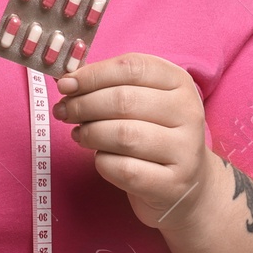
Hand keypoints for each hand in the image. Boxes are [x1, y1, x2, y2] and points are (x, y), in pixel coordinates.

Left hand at [53, 53, 220, 231]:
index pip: (132, 67)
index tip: (66, 85)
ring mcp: (185, 150)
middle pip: (124, 100)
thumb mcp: (142, 102)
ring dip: (90, 133)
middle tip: (63, 111)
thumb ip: (109, 87)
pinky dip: (102, 162)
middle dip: (83, 104)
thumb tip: (68, 83)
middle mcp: (188, 113)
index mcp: (180, 83)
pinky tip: (100, 158)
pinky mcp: (173, 184)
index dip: (93, 75)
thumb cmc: (153, 135)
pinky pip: (125, 169)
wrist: (186, 185)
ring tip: (79, 134)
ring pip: (124, 135)